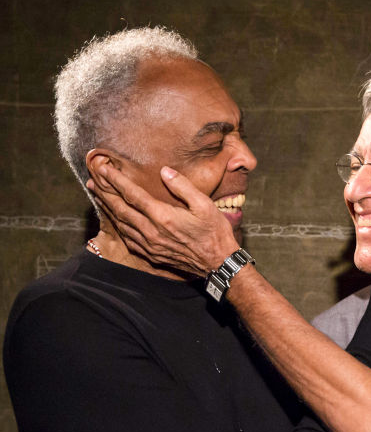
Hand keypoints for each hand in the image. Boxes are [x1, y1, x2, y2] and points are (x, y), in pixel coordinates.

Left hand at [87, 165, 238, 274]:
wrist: (218, 263)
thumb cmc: (214, 232)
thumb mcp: (204, 205)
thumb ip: (182, 186)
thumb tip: (165, 171)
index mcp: (163, 217)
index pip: (133, 195)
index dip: (116, 181)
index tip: (104, 169)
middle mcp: (152, 231)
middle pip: (121, 209)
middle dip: (105, 192)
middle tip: (92, 179)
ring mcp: (150, 245)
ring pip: (121, 224)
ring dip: (107, 208)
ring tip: (97, 195)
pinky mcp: (151, 254)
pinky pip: (128, 238)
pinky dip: (117, 225)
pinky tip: (114, 218)